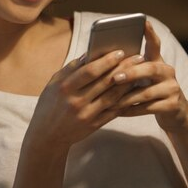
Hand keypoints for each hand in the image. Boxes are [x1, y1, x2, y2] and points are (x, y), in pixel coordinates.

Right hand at [26, 49, 143, 148]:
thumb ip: (70, 68)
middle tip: (138, 57)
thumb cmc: (49, 105)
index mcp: (65, 88)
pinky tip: (134, 90)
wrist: (47, 135)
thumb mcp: (53, 84)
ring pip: (113, 96)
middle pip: (105, 82)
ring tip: (140, 71)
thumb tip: (89, 53)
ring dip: (128, 83)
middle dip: (124, 67)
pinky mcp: (94, 125)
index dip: (107, 61)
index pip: (90, 71)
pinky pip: (114, 111)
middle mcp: (77, 101)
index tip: (121, 51)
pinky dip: (125, 100)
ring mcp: (87, 115)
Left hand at [109, 21, 187, 132]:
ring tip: (110, 100)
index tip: (144, 22)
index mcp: (158, 61)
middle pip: (150, 69)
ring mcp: (173, 88)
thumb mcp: (144, 77)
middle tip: (114, 77)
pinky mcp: (173, 105)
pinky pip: (148, 108)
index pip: (155, 44)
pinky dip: (132, 110)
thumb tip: (104, 60)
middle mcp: (168, 72)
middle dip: (131, 73)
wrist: (175, 114)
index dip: (150, 33)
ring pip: (146, 92)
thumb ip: (131, 68)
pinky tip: (119, 111)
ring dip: (126, 97)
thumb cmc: (151, 91)